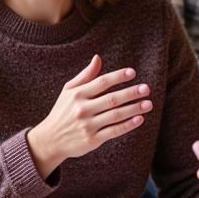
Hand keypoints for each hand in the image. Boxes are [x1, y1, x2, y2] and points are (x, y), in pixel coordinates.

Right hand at [26, 54, 151, 178]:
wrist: (50, 139)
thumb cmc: (62, 111)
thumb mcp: (68, 91)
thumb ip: (85, 75)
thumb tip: (98, 57)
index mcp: (77, 94)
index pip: (101, 82)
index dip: (118, 76)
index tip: (132, 73)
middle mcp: (82, 109)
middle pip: (112, 99)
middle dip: (131, 93)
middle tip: (146, 88)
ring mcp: (87, 125)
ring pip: (115, 115)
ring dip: (133, 109)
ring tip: (148, 103)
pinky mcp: (92, 140)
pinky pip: (113, 131)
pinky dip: (127, 125)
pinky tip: (139, 119)